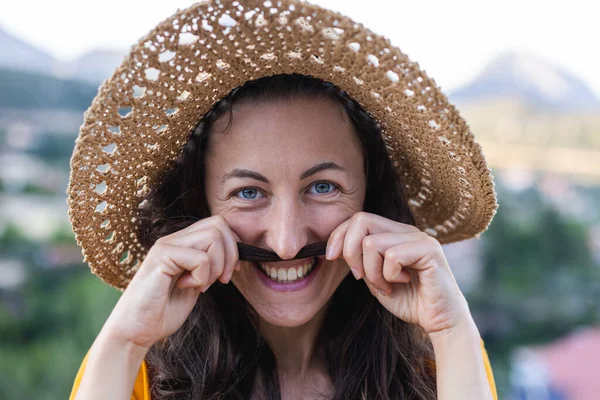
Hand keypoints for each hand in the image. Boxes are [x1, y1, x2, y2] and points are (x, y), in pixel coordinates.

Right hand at [103, 215, 240, 349]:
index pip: (218, 224)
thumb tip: (237, 256)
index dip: (233, 247)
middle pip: (219, 224)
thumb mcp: (196, 284)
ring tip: (201, 285)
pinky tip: (186, 287)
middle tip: (221, 280)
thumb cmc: (163, 311)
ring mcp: (166, 245)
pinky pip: (200, 258)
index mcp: (183, 243)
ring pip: (213, 237)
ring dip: (216, 266)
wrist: (136, 331)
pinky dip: (202, 276)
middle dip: (230, 255)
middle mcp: (174, 239)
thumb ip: (210, 267)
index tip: (230, 273)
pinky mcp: (161, 257)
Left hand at [326, 212, 470, 334]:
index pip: (359, 218)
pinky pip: (392, 255)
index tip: (330, 257)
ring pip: (372, 243)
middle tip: (359, 276)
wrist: (439, 321)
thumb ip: (360, 260)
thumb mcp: (375, 278)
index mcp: (394, 233)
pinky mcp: (429, 250)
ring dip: (372, 272)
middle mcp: (407, 230)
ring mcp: (419, 238)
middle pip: (362, 220)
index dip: (338, 236)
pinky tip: (401, 283)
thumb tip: (333, 248)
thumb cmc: (409, 301)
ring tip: (386, 286)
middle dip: (350, 251)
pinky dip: (388, 275)